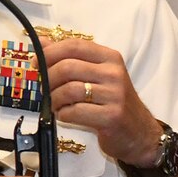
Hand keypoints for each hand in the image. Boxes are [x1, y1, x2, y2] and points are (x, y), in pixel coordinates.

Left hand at [43, 38, 162, 165]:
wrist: (140, 133)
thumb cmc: (113, 103)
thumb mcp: (97, 75)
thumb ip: (70, 58)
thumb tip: (41, 43)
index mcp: (110, 58)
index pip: (75, 46)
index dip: (50, 53)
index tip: (37, 62)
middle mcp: (114, 73)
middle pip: (68, 67)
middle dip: (48, 78)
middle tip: (45, 88)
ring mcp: (114, 95)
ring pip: (69, 90)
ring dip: (54, 99)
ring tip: (56, 104)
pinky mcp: (111, 117)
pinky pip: (74, 112)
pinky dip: (63, 114)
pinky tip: (66, 115)